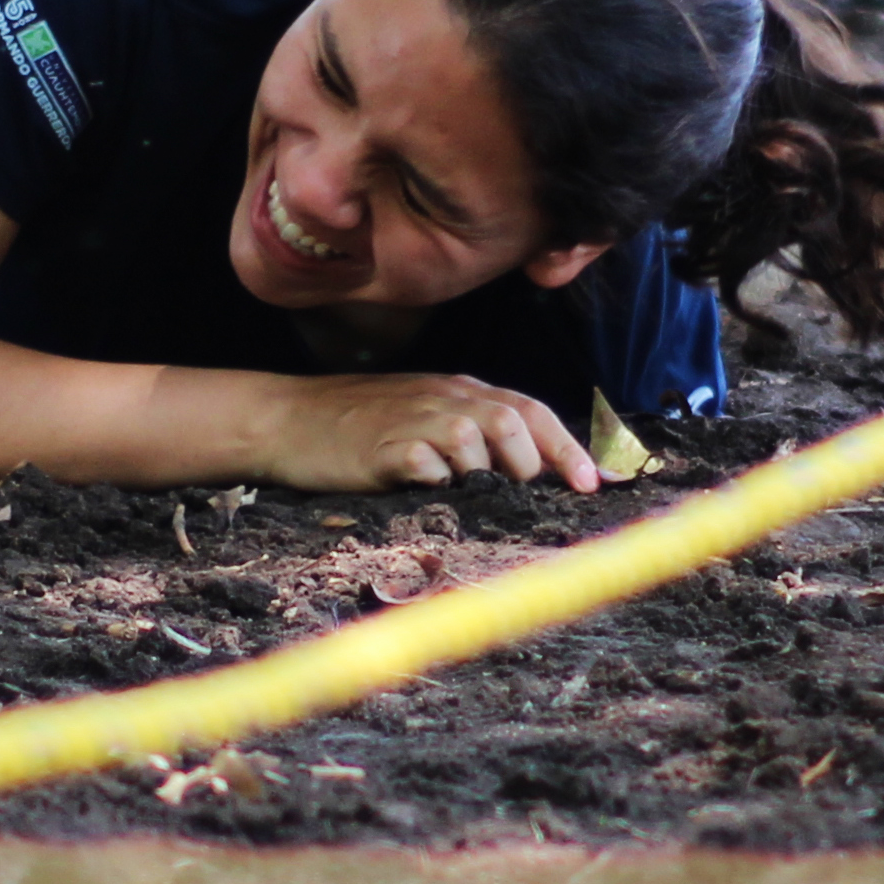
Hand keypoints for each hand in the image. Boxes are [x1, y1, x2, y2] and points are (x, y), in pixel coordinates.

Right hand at [268, 373, 600, 494]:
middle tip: (524, 492)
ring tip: (466, 489)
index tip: (598, 483)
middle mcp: (442, 399)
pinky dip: (433, 476)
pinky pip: (419, 461)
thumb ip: (472, 433)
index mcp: (459, 391)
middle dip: (529, 462)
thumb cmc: (360, 424)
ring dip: (481, 472)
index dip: (568, 447)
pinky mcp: (377, 449)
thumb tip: (531, 469)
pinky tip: (425, 486)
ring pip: (470, 437)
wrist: (286, 418)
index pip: (530, 411)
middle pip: (509, 420)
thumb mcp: (424, 414)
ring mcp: (408, 420)